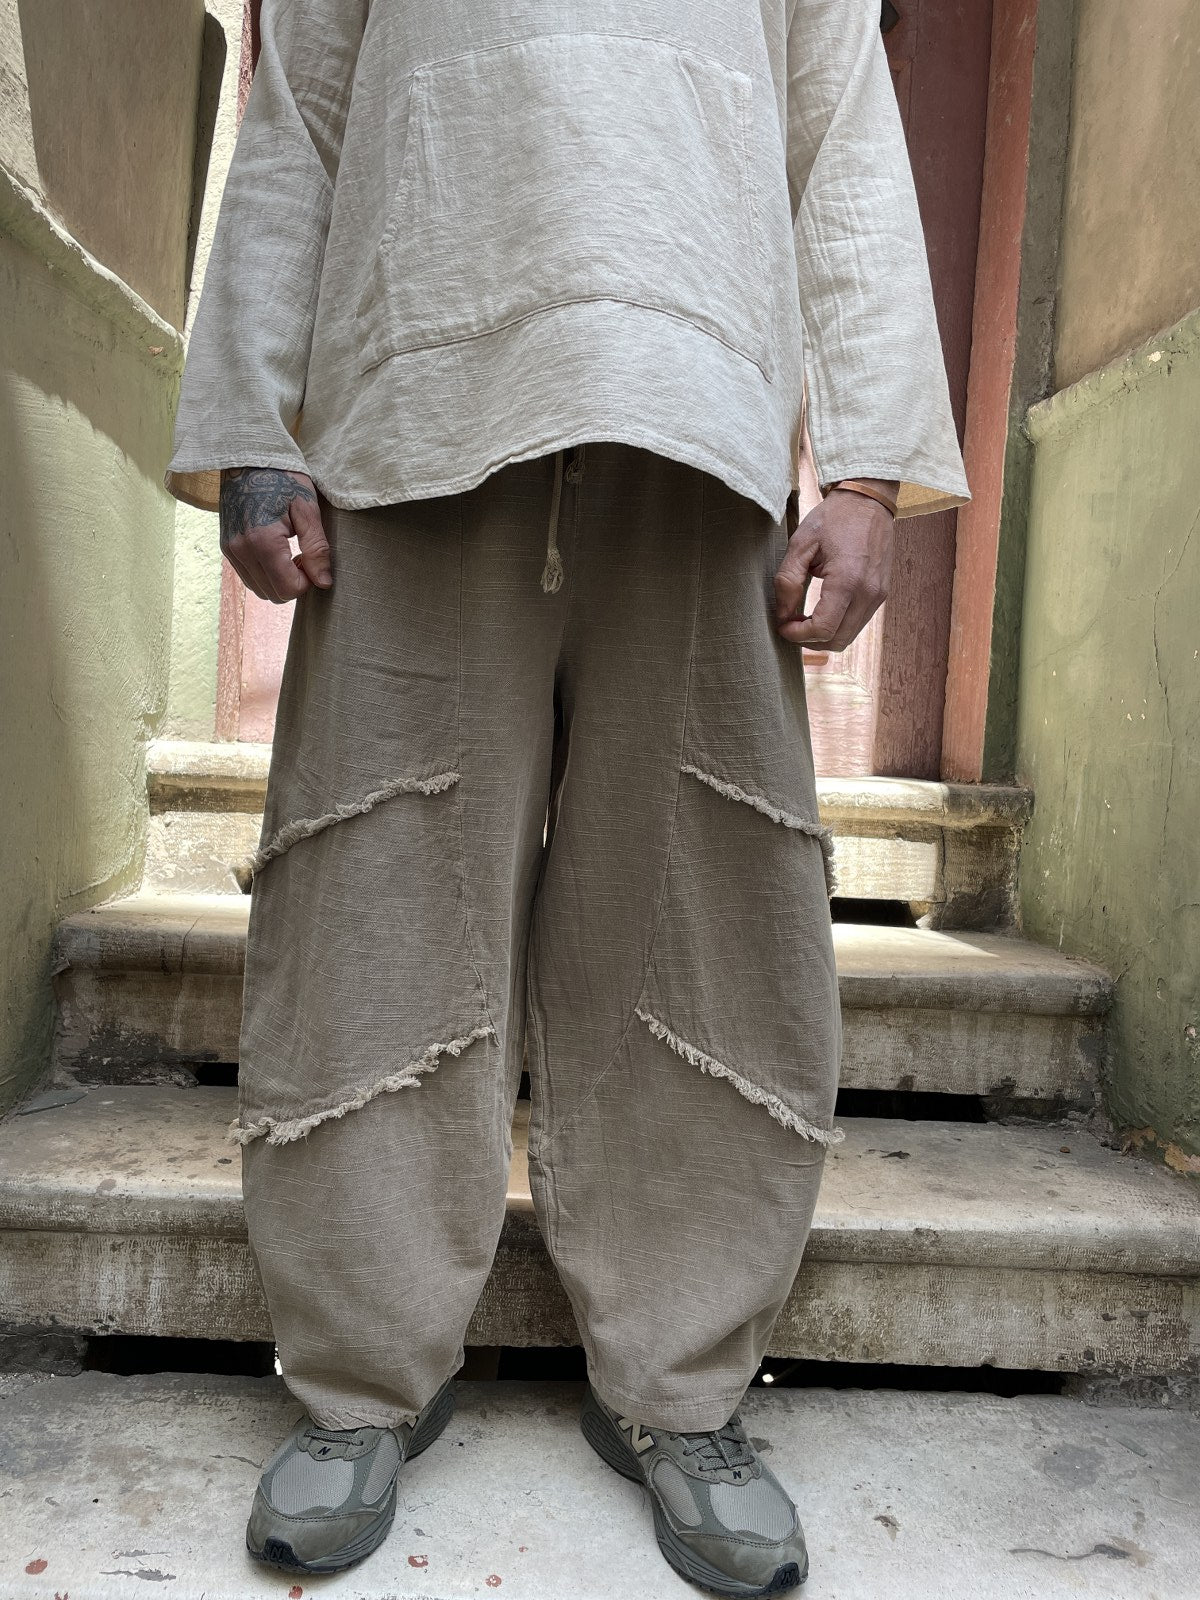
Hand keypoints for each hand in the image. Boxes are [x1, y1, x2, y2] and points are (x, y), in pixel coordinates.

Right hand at [219, 467, 332, 602]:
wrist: (248, 457)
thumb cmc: (282, 478)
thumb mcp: (307, 509)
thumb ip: (316, 549)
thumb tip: (324, 583)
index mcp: (262, 541)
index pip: (288, 589)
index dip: (307, 581)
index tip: (312, 560)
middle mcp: (240, 550)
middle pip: (273, 594)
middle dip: (293, 583)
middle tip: (303, 557)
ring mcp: (230, 550)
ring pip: (260, 590)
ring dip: (279, 580)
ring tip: (290, 554)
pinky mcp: (226, 547)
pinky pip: (248, 577)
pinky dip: (265, 574)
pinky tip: (276, 553)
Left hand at [773, 483, 895, 650]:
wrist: (868, 500)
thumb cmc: (834, 518)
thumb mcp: (801, 544)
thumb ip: (788, 581)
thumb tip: (782, 614)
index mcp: (847, 580)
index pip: (823, 629)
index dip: (797, 634)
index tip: (782, 625)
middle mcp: (868, 593)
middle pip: (837, 641)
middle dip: (809, 640)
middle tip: (790, 625)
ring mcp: (878, 595)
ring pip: (848, 636)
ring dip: (824, 635)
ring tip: (803, 618)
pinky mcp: (881, 594)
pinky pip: (857, 623)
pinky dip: (837, 625)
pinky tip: (821, 611)